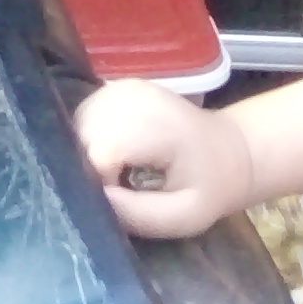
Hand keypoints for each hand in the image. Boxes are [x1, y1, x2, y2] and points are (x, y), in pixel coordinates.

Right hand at [76, 79, 253, 238]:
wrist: (227, 150)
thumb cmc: (209, 186)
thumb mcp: (185, 215)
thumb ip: (140, 214)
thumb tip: (95, 201)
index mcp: (154, 124)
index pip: (98, 154)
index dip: (97, 184)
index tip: (119, 200)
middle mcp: (130, 97)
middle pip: (80, 138)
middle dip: (88, 170)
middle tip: (118, 190)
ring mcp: (119, 88)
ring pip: (75, 127)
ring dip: (85, 156)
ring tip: (117, 174)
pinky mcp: (113, 88)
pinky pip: (82, 119)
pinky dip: (88, 141)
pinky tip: (113, 157)